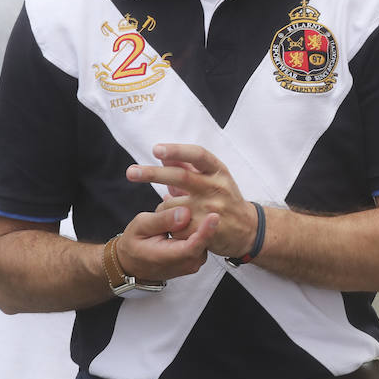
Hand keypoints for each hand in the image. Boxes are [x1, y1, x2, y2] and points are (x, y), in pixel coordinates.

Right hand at [115, 205, 217, 282]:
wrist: (134, 263)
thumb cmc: (135, 243)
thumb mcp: (141, 226)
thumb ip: (162, 220)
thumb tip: (185, 213)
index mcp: (169, 257)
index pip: (193, 246)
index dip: (205, 231)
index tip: (214, 215)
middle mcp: (186, 263)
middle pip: (204, 239)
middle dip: (203, 218)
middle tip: (198, 198)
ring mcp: (194, 262)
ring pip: (206, 238)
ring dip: (201, 221)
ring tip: (189, 206)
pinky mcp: (198, 258)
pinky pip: (204, 239)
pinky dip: (199, 226)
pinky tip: (190, 215)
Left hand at [126, 144, 256, 260]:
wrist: (248, 229)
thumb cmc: (225, 198)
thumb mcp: (213, 178)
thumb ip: (189, 167)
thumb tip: (163, 155)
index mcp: (219, 171)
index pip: (198, 155)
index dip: (177, 151)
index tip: (156, 150)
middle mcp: (217, 187)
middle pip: (181, 177)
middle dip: (153, 174)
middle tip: (131, 172)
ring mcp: (211, 209)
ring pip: (171, 205)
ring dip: (164, 207)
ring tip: (174, 213)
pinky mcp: (204, 229)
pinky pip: (173, 225)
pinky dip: (169, 224)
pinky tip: (179, 226)